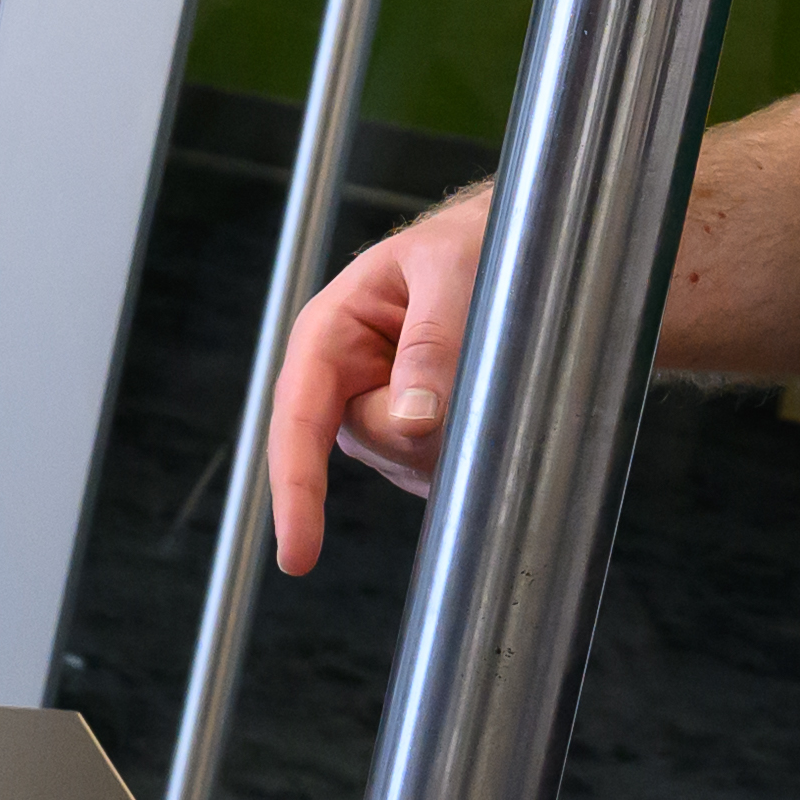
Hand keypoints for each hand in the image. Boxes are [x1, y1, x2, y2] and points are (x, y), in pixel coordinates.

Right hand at [260, 179, 494, 569]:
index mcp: (329, 335)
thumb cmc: (466, 244)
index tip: (299, 555)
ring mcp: (380, 420)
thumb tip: (412, 421)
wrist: (503, 245)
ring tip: (480, 353)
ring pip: (418, 461)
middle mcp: (345, 387)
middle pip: (380, 445)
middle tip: (476, 347)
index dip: (296, 490)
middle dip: (432, 422)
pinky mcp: (417, 443)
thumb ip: (434, 340)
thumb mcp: (454, 269)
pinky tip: (485, 390)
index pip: (299, 420)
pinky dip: (475, 439)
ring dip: (461, 426)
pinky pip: (446, 467)